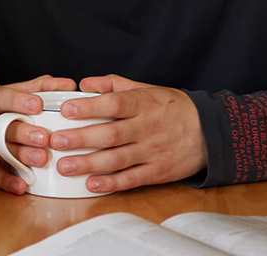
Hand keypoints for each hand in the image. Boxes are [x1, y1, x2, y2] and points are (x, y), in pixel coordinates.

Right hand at [0, 75, 76, 193]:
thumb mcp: (6, 92)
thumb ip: (36, 88)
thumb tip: (67, 85)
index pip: (3, 98)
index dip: (20, 101)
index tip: (38, 105)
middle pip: (2, 126)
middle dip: (24, 133)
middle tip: (45, 138)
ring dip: (20, 156)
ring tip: (41, 159)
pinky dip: (7, 181)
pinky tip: (22, 185)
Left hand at [49, 74, 206, 192]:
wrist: (211, 131)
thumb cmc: (170, 106)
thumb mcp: (144, 88)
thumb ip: (112, 84)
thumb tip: (83, 82)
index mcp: (142, 104)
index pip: (113, 103)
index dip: (89, 107)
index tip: (66, 109)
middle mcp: (146, 128)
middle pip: (110, 134)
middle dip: (80, 138)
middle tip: (56, 141)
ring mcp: (152, 152)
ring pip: (117, 159)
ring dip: (89, 164)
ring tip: (65, 166)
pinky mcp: (158, 172)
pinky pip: (132, 179)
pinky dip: (112, 183)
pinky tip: (92, 184)